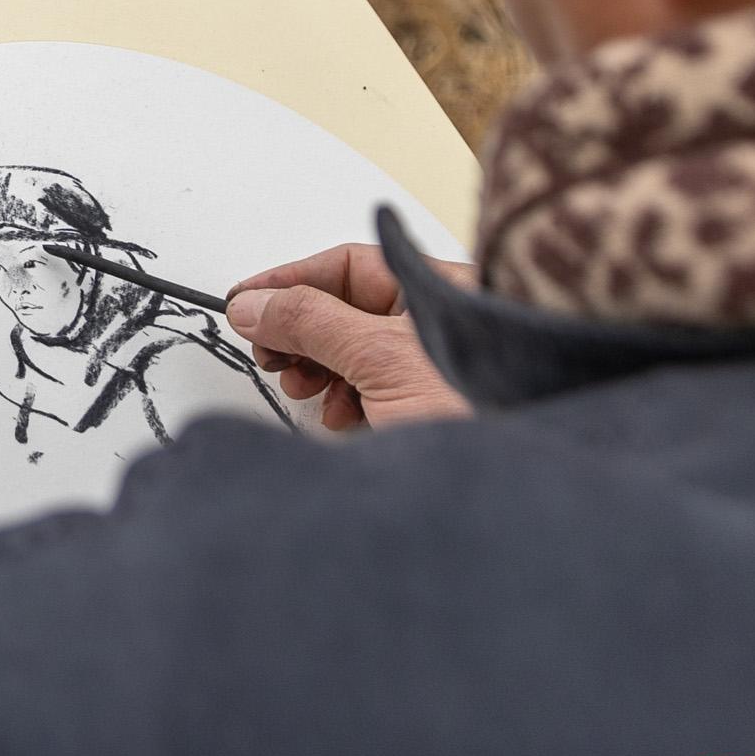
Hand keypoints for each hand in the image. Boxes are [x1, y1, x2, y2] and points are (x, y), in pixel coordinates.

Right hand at [223, 242, 472, 432]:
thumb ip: (310, 323)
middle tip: (268, 350)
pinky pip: (368, 389)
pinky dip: (343, 399)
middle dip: (300, 331)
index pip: (348, 266)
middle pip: (344, 309)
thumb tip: (253, 305)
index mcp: (438, 288)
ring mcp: (430, 366)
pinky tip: (340, 415)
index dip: (291, 281)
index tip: (245, 300)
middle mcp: (435, 322)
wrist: (509, 489)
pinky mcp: (424, 408)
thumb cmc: (475, 410)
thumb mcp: (379, 357)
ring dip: (317, 369)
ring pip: (351, 352)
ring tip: (303, 385)